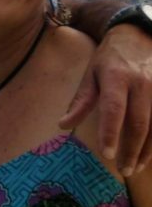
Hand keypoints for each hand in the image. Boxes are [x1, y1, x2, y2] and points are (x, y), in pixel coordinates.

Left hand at [60, 24, 151, 174]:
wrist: (137, 37)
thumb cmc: (108, 60)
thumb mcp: (90, 75)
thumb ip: (80, 102)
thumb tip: (62, 126)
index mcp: (116, 77)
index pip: (114, 109)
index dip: (111, 132)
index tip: (107, 154)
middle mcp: (141, 83)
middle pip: (139, 122)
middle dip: (131, 149)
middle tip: (122, 169)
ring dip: (147, 150)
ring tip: (135, 167)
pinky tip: (148, 154)